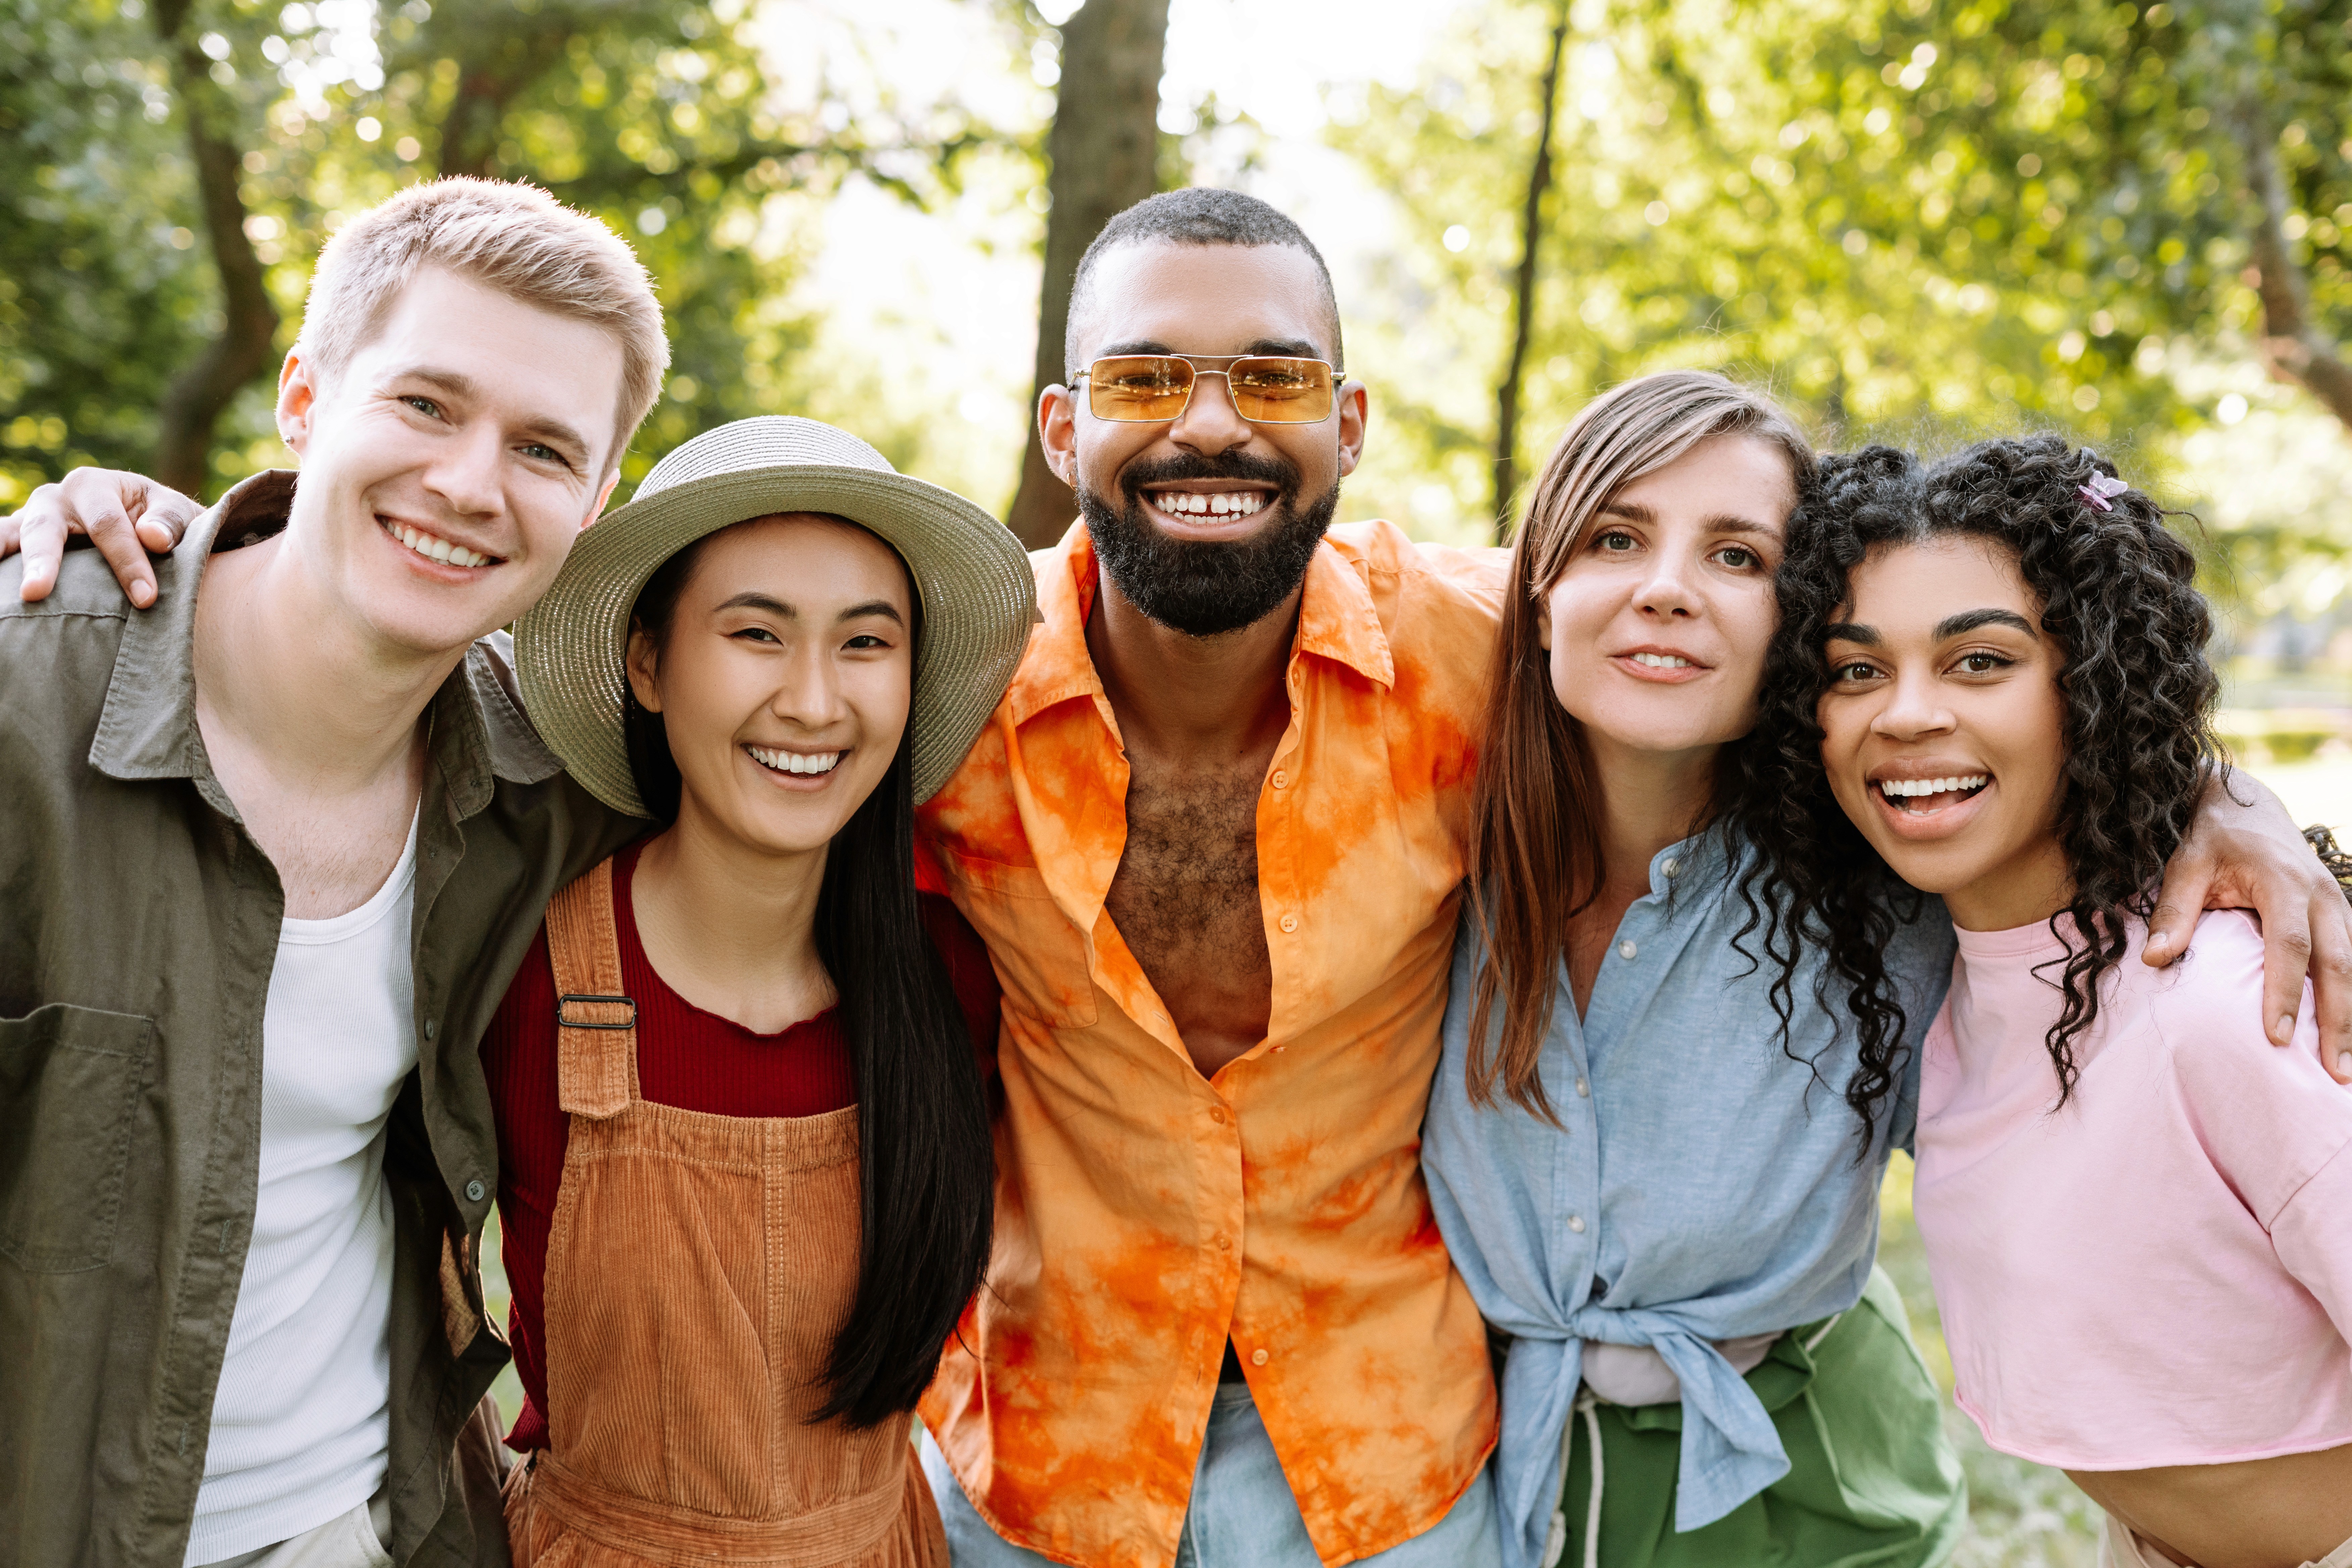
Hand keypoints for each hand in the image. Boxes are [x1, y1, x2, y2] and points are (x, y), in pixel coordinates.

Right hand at [2, 468, 201, 607]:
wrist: (140, 520)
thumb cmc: (159, 519)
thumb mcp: (174, 513)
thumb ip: (170, 521)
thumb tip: (154, 538)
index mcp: (92, 486)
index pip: (107, 524)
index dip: (127, 561)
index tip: (146, 598)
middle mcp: (55, 498)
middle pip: (46, 529)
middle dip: (44, 561)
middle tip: (36, 593)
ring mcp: (31, 519)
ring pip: (14, 536)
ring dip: (12, 563)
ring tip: (13, 592)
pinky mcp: (19, 540)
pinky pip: (2, 544)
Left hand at [2148, 768, 2351, 1080]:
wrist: (2245, 804)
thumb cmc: (2210, 838)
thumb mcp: (2185, 864)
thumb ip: (2174, 910)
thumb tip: (2156, 958)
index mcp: (2283, 882)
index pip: (2288, 946)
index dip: (2285, 993)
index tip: (2276, 1037)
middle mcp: (2320, 894)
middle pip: (2337, 964)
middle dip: (2337, 1020)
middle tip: (2333, 1071)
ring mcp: (2335, 904)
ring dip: (2350, 1018)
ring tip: (2343, 1069)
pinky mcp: (2338, 914)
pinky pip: (2350, 961)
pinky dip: (2349, 998)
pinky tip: (2344, 1035)